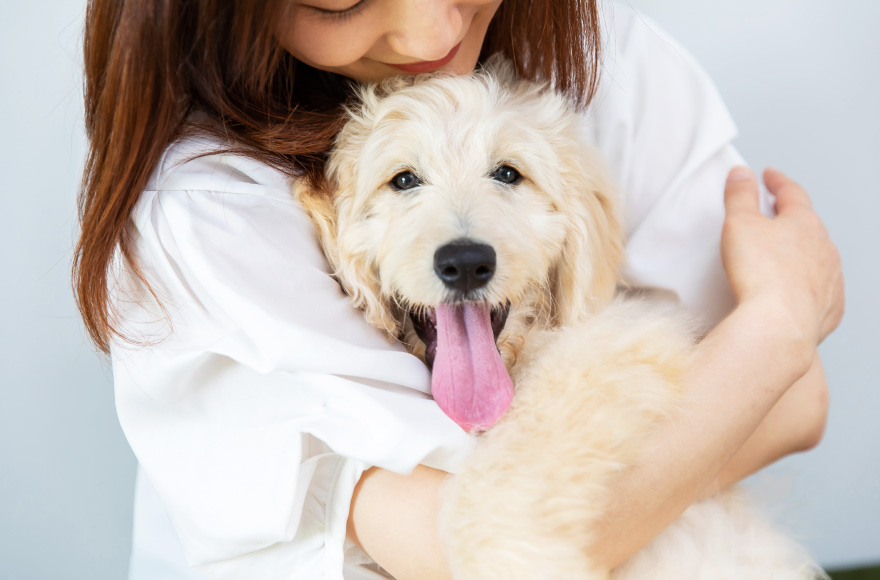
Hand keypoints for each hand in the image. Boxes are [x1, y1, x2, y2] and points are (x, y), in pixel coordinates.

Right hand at [721, 166, 843, 346]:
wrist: (779, 323)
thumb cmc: (761, 274)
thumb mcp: (739, 224)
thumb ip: (740, 195)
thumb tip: (741, 173)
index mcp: (804, 223)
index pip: (792, 193)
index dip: (777, 182)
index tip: (769, 176)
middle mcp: (824, 248)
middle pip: (808, 225)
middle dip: (791, 218)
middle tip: (776, 212)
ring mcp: (830, 279)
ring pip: (818, 258)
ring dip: (801, 252)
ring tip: (783, 254)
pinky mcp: (829, 308)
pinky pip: (821, 291)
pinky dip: (808, 285)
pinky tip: (794, 291)